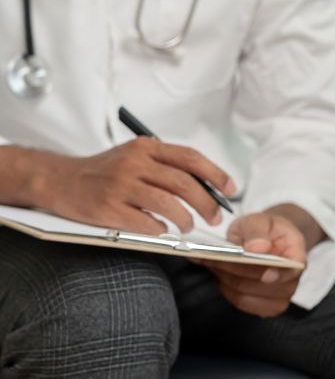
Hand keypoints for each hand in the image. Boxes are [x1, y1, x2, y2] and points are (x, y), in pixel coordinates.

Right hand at [38, 138, 236, 233]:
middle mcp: (134, 163)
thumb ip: (166, 166)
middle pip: (184, 182)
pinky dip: (159, 229)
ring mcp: (120, 185)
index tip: (230, 190)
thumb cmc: (104, 172)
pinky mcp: (108, 207)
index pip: (191, 158)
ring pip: (168, 203)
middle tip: (215, 217)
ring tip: (189, 226)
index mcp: (146, 148)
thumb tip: (207, 186)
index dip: (215, 175)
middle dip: (207, 203)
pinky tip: (160, 230)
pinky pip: (145, 222)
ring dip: (186, 219)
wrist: (59, 179)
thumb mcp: (136, 157)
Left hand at [194, 212, 307, 317]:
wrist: (267, 239)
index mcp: (296, 253)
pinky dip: (226, 288)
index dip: (280, 275)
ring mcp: (280, 296)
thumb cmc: (264, 229)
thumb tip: (258, 248)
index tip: (266, 276)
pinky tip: (221, 274)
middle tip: (214, 256)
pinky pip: (240, 302)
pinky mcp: (264, 306)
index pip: (293, 269)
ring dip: (226, 279)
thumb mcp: (259, 219)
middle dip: (236, 270)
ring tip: (214, 263)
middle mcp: (292, 279)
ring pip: (247, 294)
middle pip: (263, 284)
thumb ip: (257, 230)